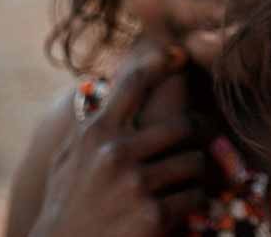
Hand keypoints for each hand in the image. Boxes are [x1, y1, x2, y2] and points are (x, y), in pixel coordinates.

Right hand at [30, 41, 204, 236]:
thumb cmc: (66, 211)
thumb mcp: (67, 163)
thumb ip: (88, 128)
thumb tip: (102, 88)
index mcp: (96, 135)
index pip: (134, 84)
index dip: (162, 62)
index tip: (180, 54)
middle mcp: (115, 154)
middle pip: (184, 126)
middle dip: (199, 136)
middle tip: (204, 143)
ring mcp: (135, 185)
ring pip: (195, 162)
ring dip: (196, 176)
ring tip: (188, 184)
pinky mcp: (152, 216)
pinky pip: (194, 197)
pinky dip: (193, 205)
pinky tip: (179, 212)